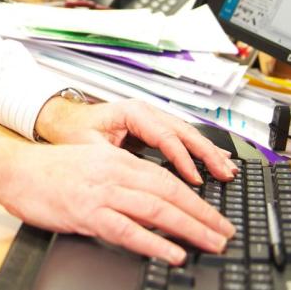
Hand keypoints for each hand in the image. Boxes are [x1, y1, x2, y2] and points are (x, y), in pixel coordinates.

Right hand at [0, 131, 233, 263]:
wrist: (13, 171)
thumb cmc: (47, 171)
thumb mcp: (90, 163)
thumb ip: (120, 177)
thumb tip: (150, 199)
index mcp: (117, 159)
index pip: (166, 178)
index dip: (195, 197)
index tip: (214, 214)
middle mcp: (114, 172)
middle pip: (169, 193)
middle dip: (202, 214)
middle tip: (225, 232)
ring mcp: (102, 193)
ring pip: (156, 210)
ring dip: (189, 228)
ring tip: (211, 243)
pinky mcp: (87, 213)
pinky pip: (128, 230)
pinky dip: (155, 243)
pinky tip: (173, 253)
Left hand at [36, 97, 237, 184]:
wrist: (62, 118)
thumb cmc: (73, 129)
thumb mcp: (89, 146)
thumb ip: (113, 159)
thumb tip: (134, 177)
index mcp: (132, 112)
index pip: (165, 136)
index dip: (182, 159)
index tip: (194, 179)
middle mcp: (145, 111)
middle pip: (184, 131)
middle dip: (207, 153)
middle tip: (224, 172)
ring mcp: (151, 118)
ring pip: (187, 133)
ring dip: (208, 151)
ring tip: (227, 168)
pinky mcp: (152, 127)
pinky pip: (181, 138)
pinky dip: (199, 149)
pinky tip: (215, 159)